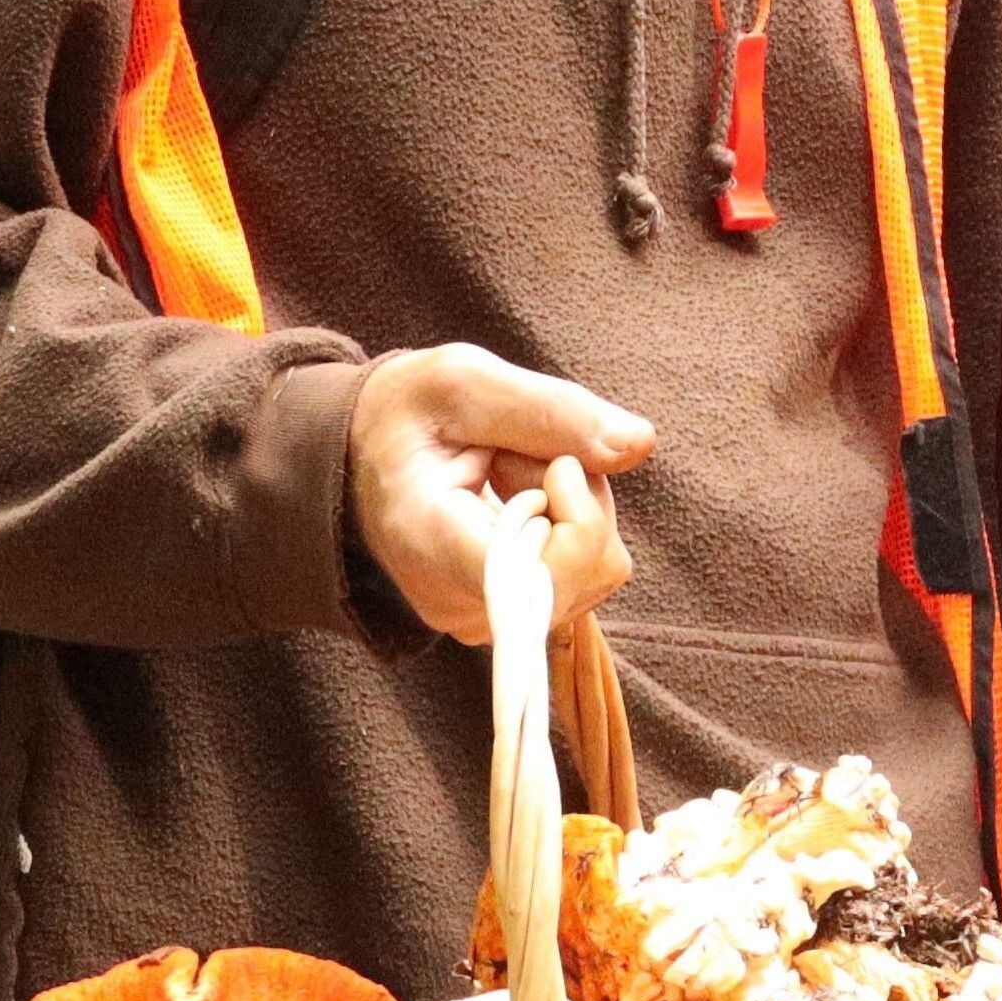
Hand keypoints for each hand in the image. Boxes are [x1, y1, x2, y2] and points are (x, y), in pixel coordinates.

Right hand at [348, 346, 651, 642]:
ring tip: (512, 473)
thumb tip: (641, 443)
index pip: (543, 577)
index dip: (580, 519)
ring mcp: (485, 617)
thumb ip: (551, 410)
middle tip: (518, 452)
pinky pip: (586, 572)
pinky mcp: (510, 616)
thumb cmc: (406, 414)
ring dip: (578, 505)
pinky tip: (522, 498)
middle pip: (588, 566)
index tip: (558, 465)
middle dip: (580, 494)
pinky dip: (573, 524)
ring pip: (598, 567)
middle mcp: (458, 601)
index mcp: (430, 540)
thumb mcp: (465, 382)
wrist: (360, 456)